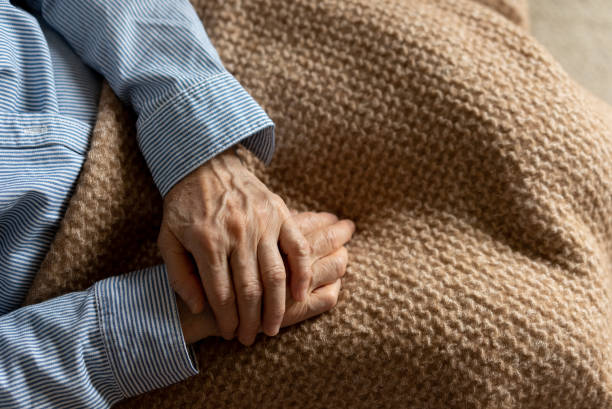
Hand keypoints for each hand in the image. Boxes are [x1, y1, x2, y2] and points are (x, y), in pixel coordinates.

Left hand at [158, 148, 311, 344]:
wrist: (205, 164)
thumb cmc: (184, 206)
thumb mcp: (167, 239)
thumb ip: (179, 275)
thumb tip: (199, 307)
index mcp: (207, 243)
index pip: (221, 294)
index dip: (227, 320)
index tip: (231, 334)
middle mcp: (236, 234)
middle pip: (250, 291)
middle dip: (251, 322)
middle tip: (251, 338)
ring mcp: (262, 223)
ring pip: (276, 275)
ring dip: (277, 307)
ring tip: (273, 327)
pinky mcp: (280, 213)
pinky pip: (297, 248)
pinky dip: (303, 273)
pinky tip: (301, 295)